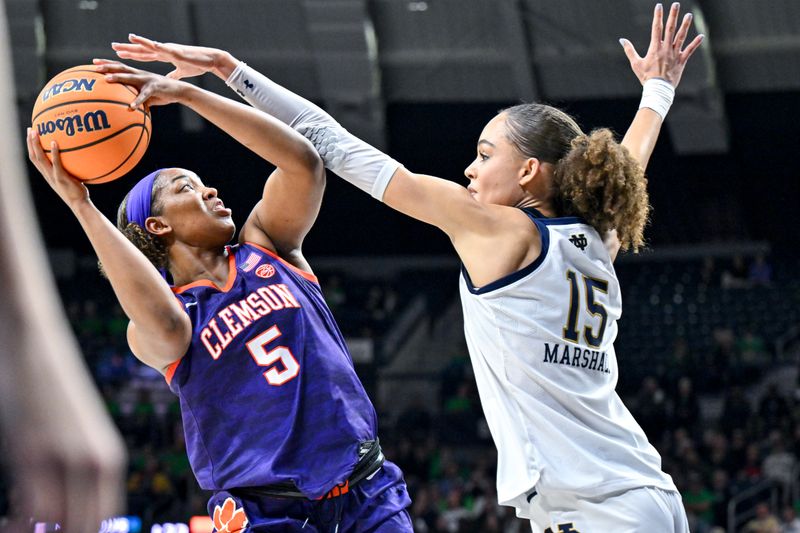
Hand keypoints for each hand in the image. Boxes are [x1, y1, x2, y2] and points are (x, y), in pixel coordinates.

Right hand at [27, 128, 88, 208]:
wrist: (79, 204)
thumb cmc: (77, 192)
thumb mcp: (70, 178)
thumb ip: (68, 169)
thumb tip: (77, 157)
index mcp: (47, 175)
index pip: (34, 159)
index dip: (30, 147)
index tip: (30, 136)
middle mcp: (47, 175)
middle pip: (33, 156)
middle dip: (30, 142)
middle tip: (30, 129)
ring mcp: (52, 176)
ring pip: (40, 158)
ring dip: (36, 144)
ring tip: (36, 132)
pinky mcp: (60, 178)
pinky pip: (55, 163)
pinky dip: (54, 152)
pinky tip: (54, 142)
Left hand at [93, 59, 186, 108]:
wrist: (179, 91)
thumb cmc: (162, 93)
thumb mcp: (146, 94)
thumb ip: (136, 97)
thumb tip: (126, 108)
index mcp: (137, 74)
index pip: (120, 66)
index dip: (107, 63)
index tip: (94, 62)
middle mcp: (140, 74)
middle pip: (121, 67)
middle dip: (107, 66)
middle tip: (94, 66)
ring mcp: (147, 79)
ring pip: (130, 77)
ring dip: (118, 77)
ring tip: (106, 79)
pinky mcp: (154, 87)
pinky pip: (144, 95)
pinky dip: (137, 101)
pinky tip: (130, 108)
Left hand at [111, 33, 232, 79]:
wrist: (209, 60)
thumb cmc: (196, 65)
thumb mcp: (180, 72)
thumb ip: (173, 74)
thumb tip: (168, 79)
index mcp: (162, 55)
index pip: (143, 54)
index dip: (130, 54)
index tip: (117, 53)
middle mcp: (163, 50)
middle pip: (141, 49)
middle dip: (127, 47)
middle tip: (113, 45)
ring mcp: (169, 49)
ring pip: (151, 46)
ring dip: (140, 42)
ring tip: (129, 38)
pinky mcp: (178, 52)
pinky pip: (167, 49)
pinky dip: (160, 46)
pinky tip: (153, 44)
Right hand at [620, 2, 703, 87]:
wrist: (658, 89)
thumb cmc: (645, 77)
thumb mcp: (635, 63)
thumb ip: (629, 50)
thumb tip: (622, 40)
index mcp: (655, 48)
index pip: (656, 28)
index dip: (657, 16)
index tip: (659, 6)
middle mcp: (666, 48)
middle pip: (670, 29)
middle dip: (673, 15)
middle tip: (676, 4)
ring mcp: (675, 54)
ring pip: (681, 37)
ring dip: (685, 25)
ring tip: (689, 15)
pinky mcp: (681, 61)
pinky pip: (690, 50)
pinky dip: (696, 43)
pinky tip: (702, 36)